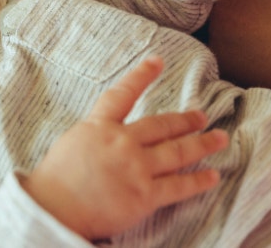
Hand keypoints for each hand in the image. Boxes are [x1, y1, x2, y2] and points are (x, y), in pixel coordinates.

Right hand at [21, 56, 227, 240]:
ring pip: (178, 151)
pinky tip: (212, 176)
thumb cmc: (54, 180)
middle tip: (202, 116)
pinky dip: (199, 181)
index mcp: (99, 127)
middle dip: (185, 120)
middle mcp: (122, 142)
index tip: (157, 61)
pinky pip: (179, 186)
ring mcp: (136, 168)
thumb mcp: (72, 143)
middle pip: (162, 125)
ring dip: (203, 144)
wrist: (52, 209)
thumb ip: (95, 134)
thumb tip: (109, 133)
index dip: (141, 75)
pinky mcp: (145, 196)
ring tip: (219, 138)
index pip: (123, 94)